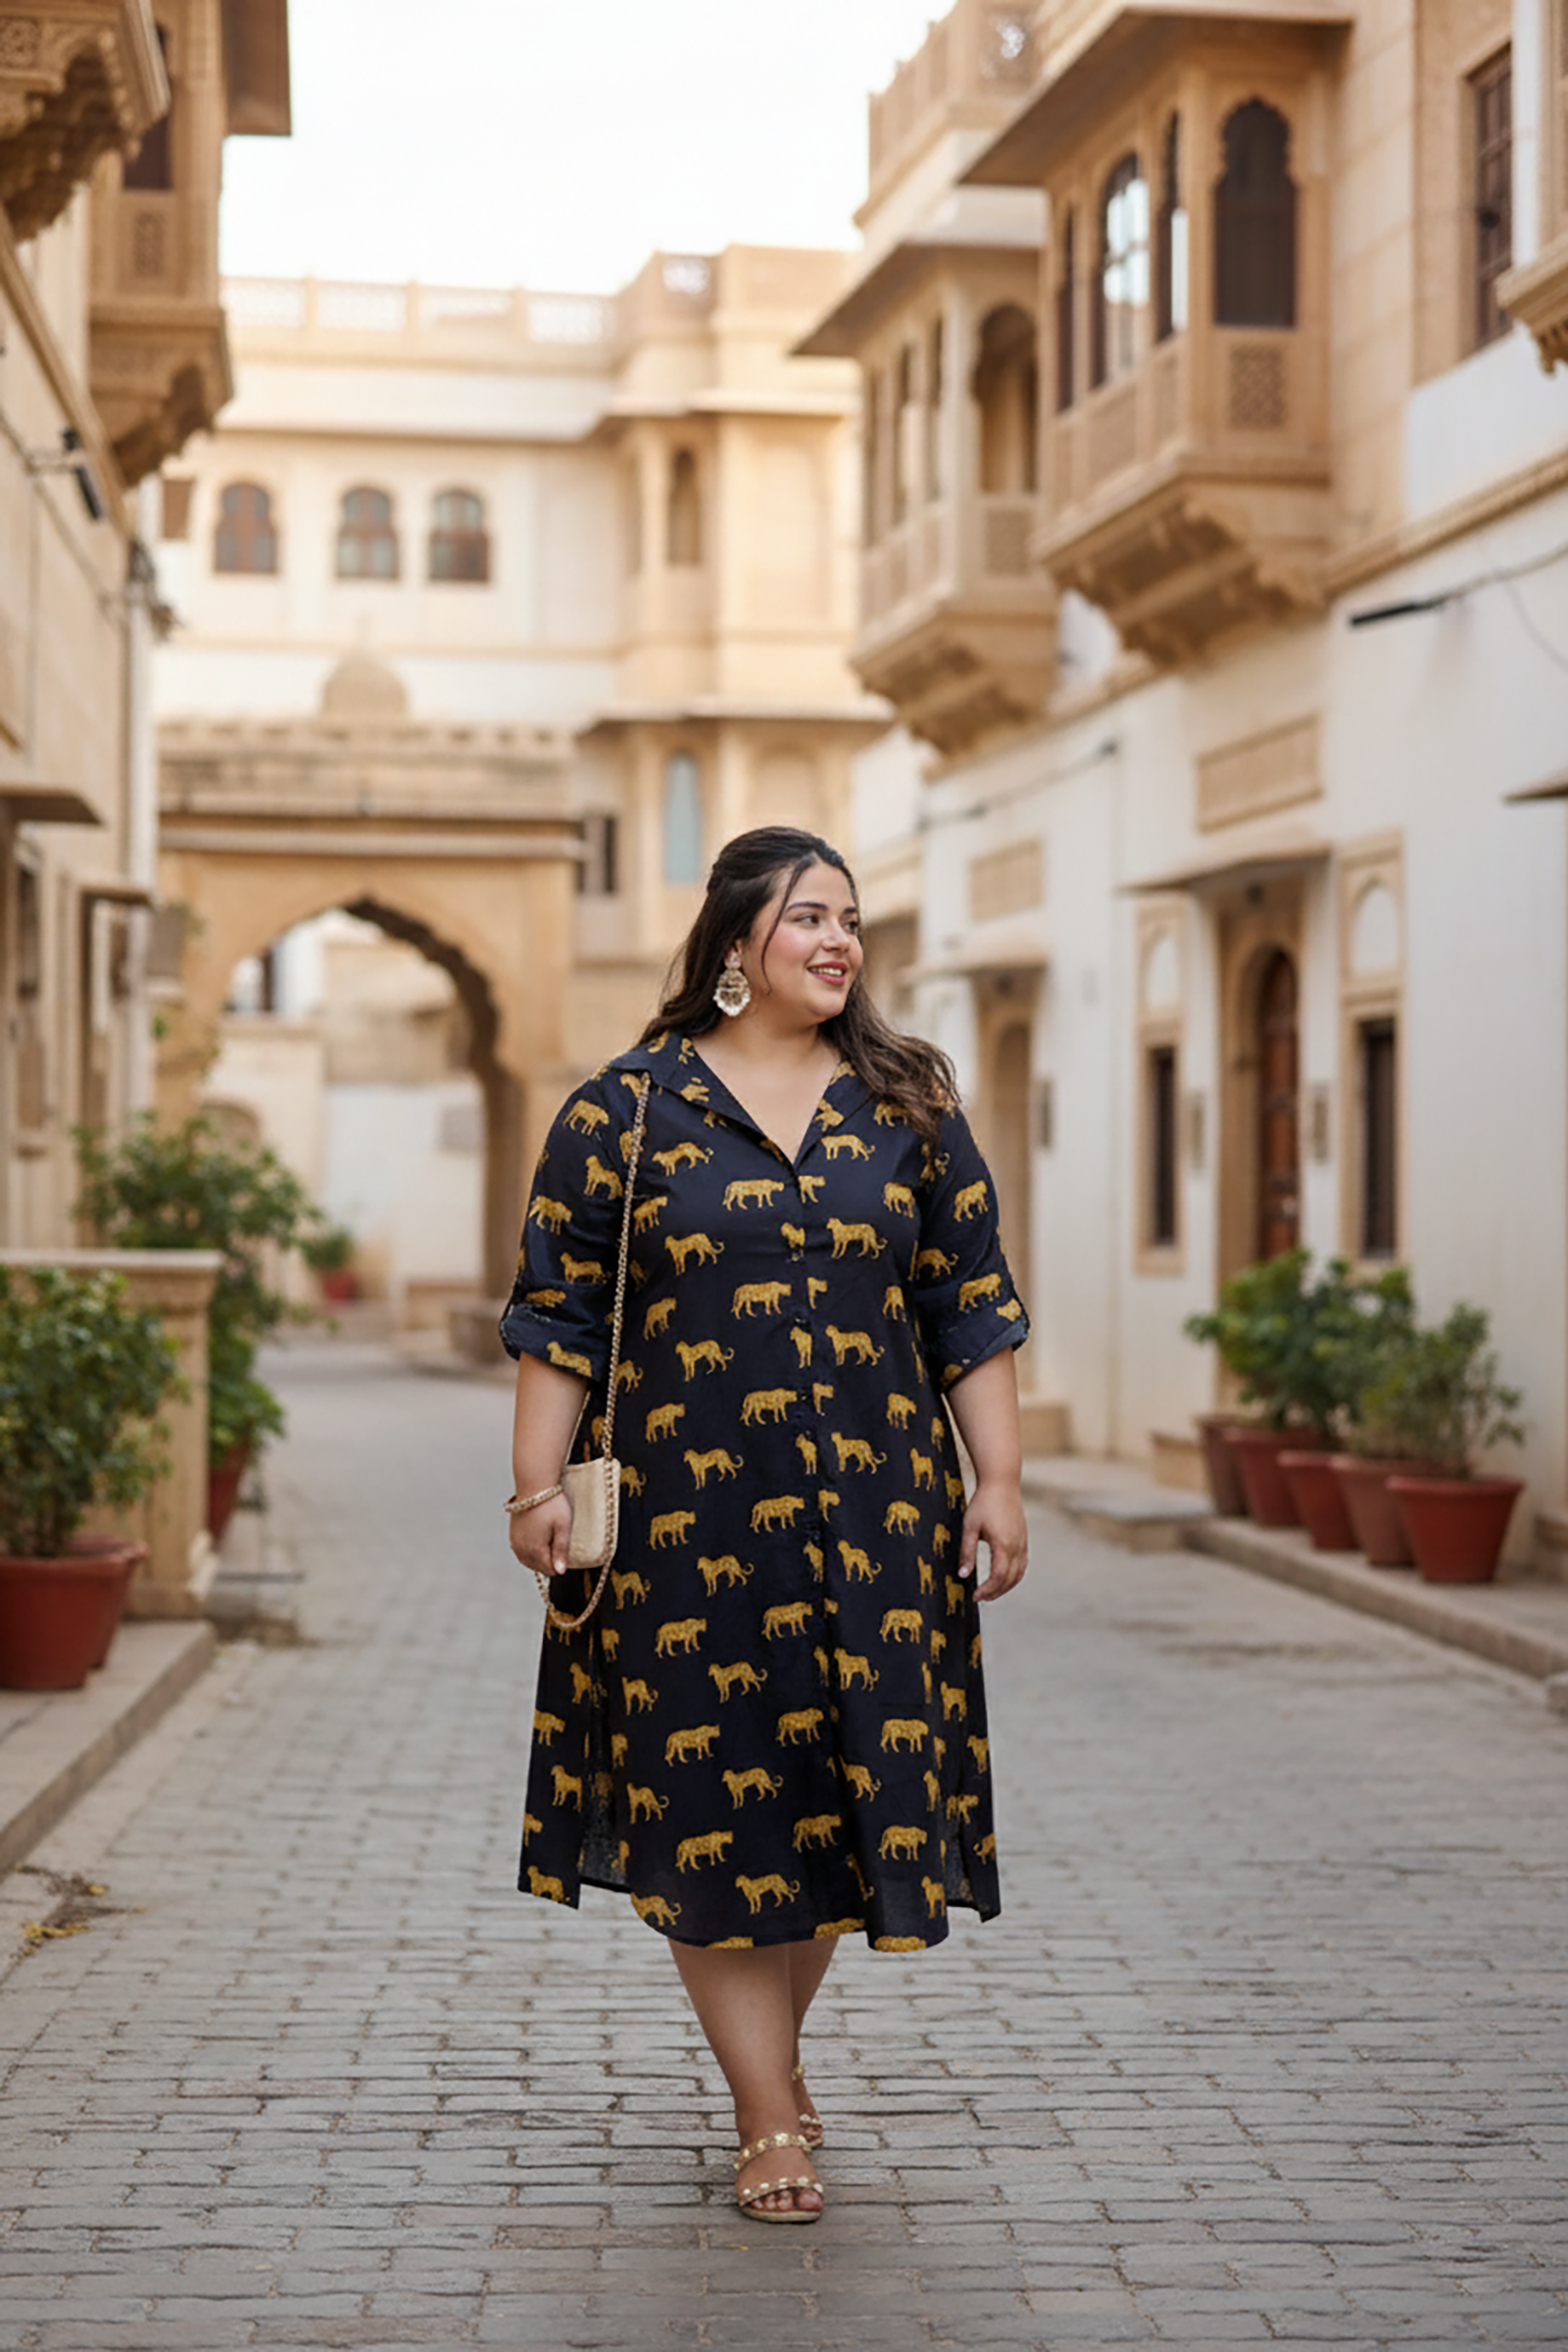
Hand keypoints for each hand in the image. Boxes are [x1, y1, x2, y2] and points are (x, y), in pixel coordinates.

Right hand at [508, 1491, 573, 1577]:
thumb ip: (561, 1550)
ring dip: (538, 1559)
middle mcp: (522, 1548)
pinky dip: (529, 1553)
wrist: (534, 1485)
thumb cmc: (552, 1504)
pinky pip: (520, 1552)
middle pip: (538, 1567)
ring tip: (549, 1546)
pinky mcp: (512, 1534)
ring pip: (527, 1561)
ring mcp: (515, 1542)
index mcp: (535, 1549)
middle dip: (549, 1562)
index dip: (560, 1565)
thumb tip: (560, 1571)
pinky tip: (536, 1545)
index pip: (549, 1570)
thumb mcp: (563, 1526)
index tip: (566, 1552)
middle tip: (559, 1547)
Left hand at [958, 1479, 1027, 1600]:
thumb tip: (963, 1575)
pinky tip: (1004, 1578)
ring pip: (1019, 1573)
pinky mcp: (1024, 1539)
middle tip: (981, 1598)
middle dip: (996, 1592)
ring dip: (1006, 1586)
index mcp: (1003, 1545)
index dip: (987, 1590)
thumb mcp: (970, 1527)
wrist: (1002, 1483)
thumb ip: (967, 1552)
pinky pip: (1023, 1564)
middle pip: (1010, 1579)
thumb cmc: (983, 1503)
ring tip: (991, 1592)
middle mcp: (1017, 1546)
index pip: (998, 1577)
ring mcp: (1023, 1543)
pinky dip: (1014, 1575)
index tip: (975, 1596)